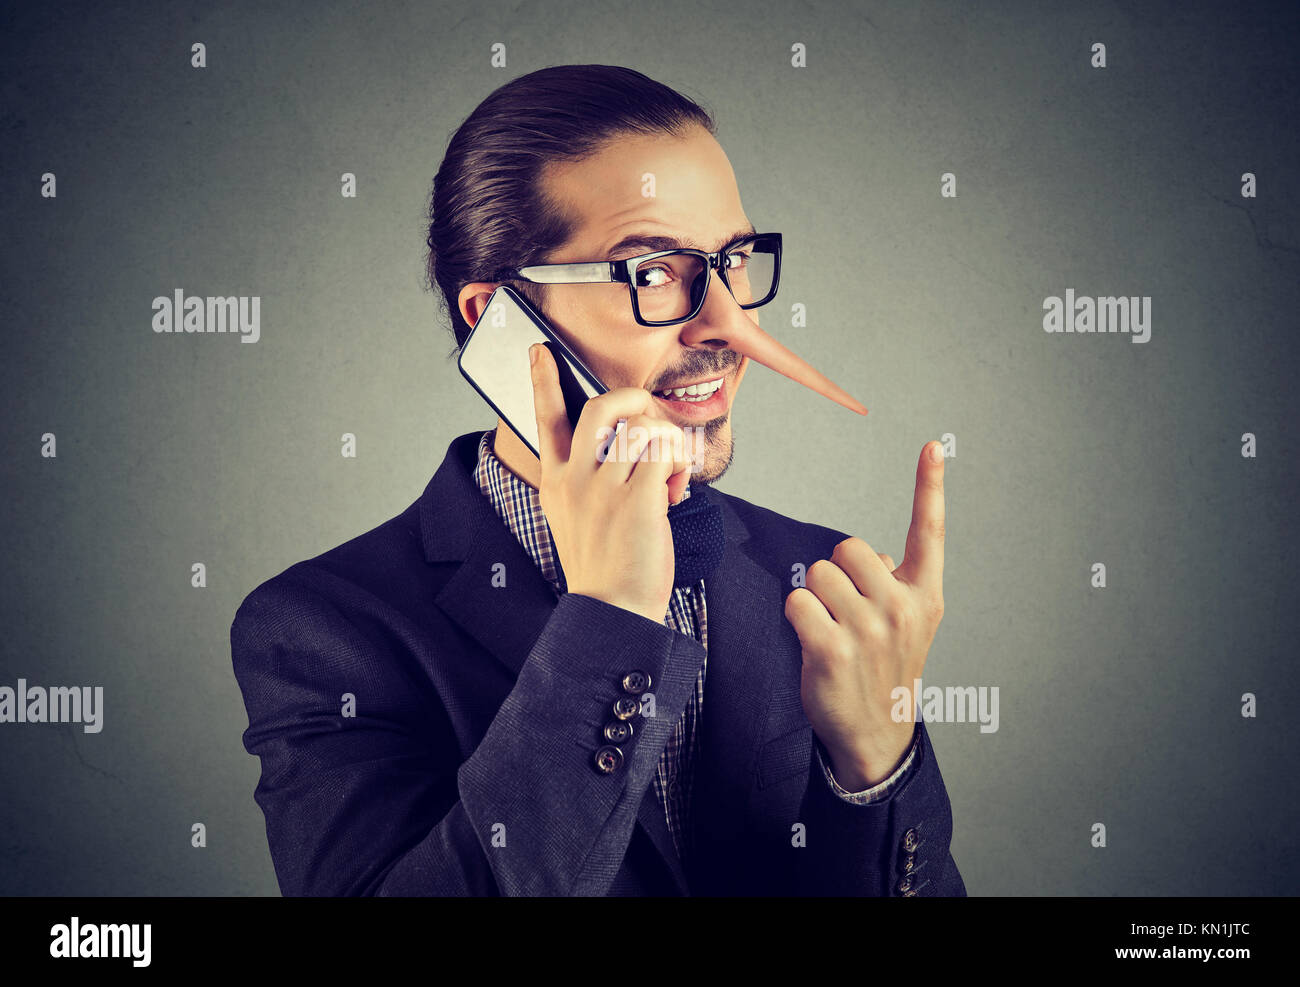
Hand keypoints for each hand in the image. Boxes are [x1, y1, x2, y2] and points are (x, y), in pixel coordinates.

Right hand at [530, 342, 692, 623]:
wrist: (611, 612)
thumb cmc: (603, 567)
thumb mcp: (575, 519)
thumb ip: (587, 480)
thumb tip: (625, 442)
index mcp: (555, 482)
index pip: (545, 419)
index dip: (543, 380)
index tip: (540, 350)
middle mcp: (574, 480)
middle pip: (601, 408)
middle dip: (632, 399)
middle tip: (648, 415)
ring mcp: (604, 489)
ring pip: (642, 429)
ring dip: (666, 442)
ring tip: (669, 473)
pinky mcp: (638, 500)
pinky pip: (664, 454)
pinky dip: (678, 464)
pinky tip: (676, 488)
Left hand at [784, 441, 945, 788]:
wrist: (877, 732)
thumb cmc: (884, 668)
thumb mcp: (908, 624)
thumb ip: (893, 582)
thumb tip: (866, 556)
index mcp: (924, 595)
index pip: (929, 531)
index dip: (930, 486)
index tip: (933, 446)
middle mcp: (902, 607)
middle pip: (846, 548)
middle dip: (836, 572)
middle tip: (845, 610)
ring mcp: (869, 630)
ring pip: (817, 573)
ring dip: (815, 597)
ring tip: (831, 629)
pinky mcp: (831, 648)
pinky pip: (796, 601)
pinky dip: (796, 615)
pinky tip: (813, 641)